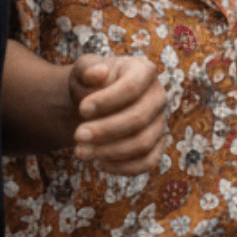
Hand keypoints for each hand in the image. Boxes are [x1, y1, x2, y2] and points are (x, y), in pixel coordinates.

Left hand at [69, 55, 166, 174]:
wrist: (90, 105)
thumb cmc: (88, 84)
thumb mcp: (82, 70)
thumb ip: (87, 69)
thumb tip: (99, 74)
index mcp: (143, 71)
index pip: (132, 87)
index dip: (108, 100)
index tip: (82, 109)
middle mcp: (157, 96)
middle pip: (139, 118)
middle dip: (106, 130)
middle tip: (77, 136)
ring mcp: (159, 122)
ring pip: (143, 143)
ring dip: (110, 151)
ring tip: (80, 152)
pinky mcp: (155, 145)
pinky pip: (147, 162)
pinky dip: (123, 167)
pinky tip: (98, 163)